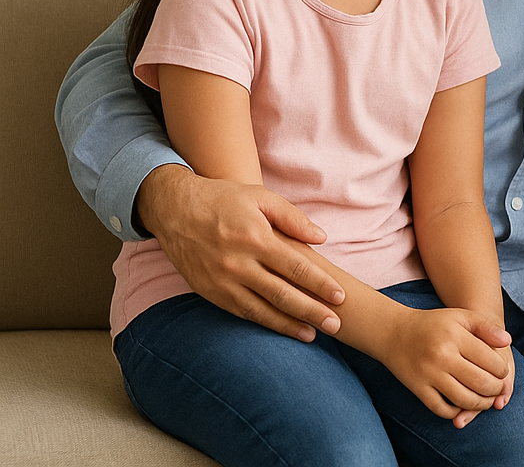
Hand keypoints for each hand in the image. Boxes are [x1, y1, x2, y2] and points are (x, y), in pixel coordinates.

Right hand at [137, 165, 344, 340]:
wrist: (173, 209)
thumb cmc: (223, 199)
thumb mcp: (259, 196)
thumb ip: (292, 218)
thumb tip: (321, 237)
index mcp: (255, 238)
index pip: (295, 268)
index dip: (320, 284)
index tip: (340, 297)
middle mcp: (238, 263)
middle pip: (282, 294)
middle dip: (311, 311)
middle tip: (336, 325)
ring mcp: (222, 281)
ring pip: (261, 310)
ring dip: (288, 325)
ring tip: (312, 335)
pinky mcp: (209, 292)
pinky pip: (240, 312)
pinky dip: (262, 323)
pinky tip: (280, 329)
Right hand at [380, 306, 512, 421]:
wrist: (395, 333)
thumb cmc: (434, 324)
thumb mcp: (460, 316)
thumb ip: (486, 327)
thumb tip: (508, 341)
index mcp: (455, 336)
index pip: (490, 361)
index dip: (502, 370)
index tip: (503, 372)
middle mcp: (442, 356)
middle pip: (480, 382)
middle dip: (495, 390)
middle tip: (499, 389)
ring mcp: (429, 374)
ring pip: (464, 400)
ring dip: (481, 404)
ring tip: (487, 400)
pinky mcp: (418, 389)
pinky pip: (442, 409)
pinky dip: (456, 412)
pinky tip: (464, 405)